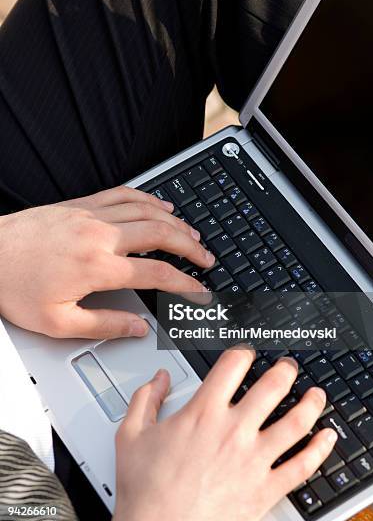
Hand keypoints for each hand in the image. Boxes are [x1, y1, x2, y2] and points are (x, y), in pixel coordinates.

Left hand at [0, 186, 213, 338]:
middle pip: (161, 235)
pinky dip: (148, 198)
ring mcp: (92, 215)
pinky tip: (159, 205)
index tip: (199, 290)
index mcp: (97, 266)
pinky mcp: (82, 204)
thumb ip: (104, 324)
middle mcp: (100, 235)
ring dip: (175, 222)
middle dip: (190, 247)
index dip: (185, 284)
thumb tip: (138, 327)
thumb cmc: (14, 286)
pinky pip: (124, 194)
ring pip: (147, 211)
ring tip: (192, 233)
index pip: (157, 273)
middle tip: (206, 258)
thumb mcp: (57, 322)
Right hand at [112, 351, 337, 520]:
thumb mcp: (131, 434)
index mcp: (203, 413)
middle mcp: (233, 431)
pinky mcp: (265, 489)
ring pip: (296, 422)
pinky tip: (328, 437)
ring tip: (317, 393)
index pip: (233, 365)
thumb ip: (145, 399)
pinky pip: (302, 466)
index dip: (244, 351)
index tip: (247, 353)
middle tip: (289, 366)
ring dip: (311, 403)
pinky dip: (320, 449)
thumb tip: (160, 378)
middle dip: (285, 370)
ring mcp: (253, 460)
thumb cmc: (145, 490)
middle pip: (272, 386)